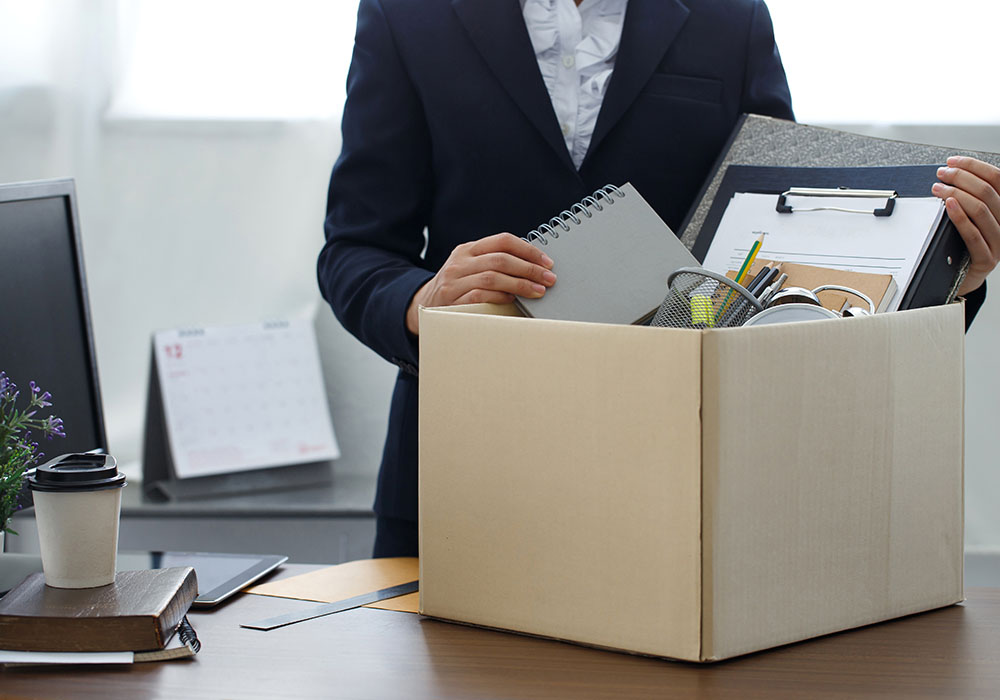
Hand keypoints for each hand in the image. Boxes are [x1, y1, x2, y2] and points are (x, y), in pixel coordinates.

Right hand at [406, 232, 555, 333]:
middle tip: (549, 279)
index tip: (547, 262)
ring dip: (520, 285)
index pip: (503, 241)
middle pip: (501, 259)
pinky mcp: (451, 300)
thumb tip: (535, 267)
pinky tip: (513, 300)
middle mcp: (460, 262)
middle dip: (529, 269)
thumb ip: (494, 263)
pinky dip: (500, 297)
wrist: (424, 306)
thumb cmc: (458, 288)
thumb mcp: (471, 269)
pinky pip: (480, 296)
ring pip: (492, 277)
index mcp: (468, 249)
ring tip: (538, 291)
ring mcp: (454, 281)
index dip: (528, 250)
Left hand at [932, 156, 999, 295]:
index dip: (974, 166)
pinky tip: (948, 205)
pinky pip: (973, 234)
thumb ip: (968, 198)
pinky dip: (960, 217)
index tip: (953, 161)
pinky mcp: (987, 258)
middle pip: (988, 191)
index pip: (997, 179)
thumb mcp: (970, 218)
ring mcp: (999, 241)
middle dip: (962, 177)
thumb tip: (951, 174)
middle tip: (942, 174)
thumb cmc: (962, 246)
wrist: (961, 280)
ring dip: (956, 193)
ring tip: (938, 188)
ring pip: (981, 209)